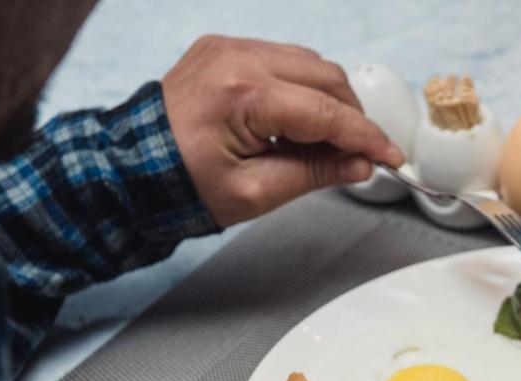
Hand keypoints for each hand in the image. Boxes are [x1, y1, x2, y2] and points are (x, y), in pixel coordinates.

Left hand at [161, 35, 404, 225]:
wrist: (130, 167)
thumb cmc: (182, 183)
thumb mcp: (256, 191)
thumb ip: (314, 173)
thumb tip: (359, 165)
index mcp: (242, 93)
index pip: (326, 112)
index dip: (366, 138)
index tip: (391, 157)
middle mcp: (237, 57)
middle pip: (326, 78)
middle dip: (352, 117)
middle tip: (362, 156)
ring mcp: (230, 47)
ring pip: (310, 64)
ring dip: (331, 101)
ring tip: (329, 143)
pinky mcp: (226, 49)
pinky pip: (284, 60)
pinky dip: (305, 88)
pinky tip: (302, 122)